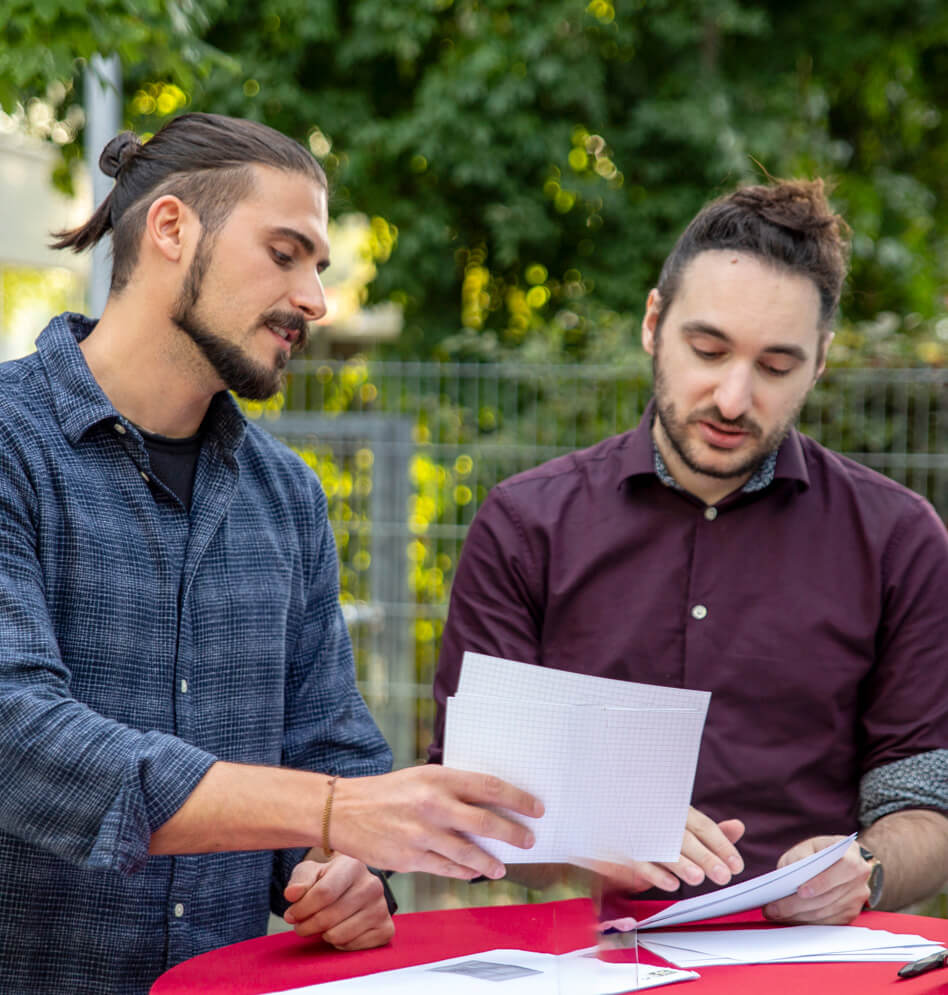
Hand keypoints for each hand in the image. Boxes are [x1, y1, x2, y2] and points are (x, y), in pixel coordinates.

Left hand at [283, 854, 393, 949]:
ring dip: (322, 935)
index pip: (324, 893)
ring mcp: (382, 907)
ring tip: (321, 926)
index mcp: (353, 865)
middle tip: (301, 925)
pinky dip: (340, 944)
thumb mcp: (310, 872)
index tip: (291, 915)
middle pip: (329, 917)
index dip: (301, 909)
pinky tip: (340, 930)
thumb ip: (299, 881)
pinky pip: (352, 947)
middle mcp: (372, 885)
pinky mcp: (386, 928)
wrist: (351, 888)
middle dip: (307, 926)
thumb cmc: (327, 880)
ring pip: (339, 935)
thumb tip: (292, 894)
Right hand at [331, 766, 542, 880]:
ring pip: (469, 853)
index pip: (488, 787)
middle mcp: (433, 805)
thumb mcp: (421, 778)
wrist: (343, 810)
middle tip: (529, 839)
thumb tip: (488, 804)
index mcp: (439, 778)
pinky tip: (474, 872)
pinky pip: (447, 868)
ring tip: (502, 867)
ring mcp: (422, 834)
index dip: (517, 799)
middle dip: (513, 832)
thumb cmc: (388, 792)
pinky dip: (465, 872)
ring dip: (491, 861)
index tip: (536, 808)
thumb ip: (452, 789)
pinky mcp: (410, 859)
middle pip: (486, 821)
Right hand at [579, 806, 744, 891]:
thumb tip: (738, 827)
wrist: (599, 823)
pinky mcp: (619, 847)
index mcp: (673, 809)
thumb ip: (706, 832)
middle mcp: (657, 817)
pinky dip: (656, 873)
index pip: (701, 824)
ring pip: (662, 847)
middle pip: (684, 836)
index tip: (737, 865)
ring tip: (699, 878)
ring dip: (681, 863)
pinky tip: (672, 883)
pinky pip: (639, 860)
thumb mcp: (677, 829)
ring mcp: (637, 831)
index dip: (721, 844)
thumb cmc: (646, 828)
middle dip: (706, 856)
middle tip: (723, 875)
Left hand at [763, 836, 869, 923]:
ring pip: (827, 912)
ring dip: (799, 916)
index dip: (822, 882)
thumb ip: (799, 856)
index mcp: (852, 853)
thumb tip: (791, 874)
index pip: (843, 868)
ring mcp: (857, 897)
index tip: (800, 891)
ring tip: (776, 913)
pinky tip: (790, 918)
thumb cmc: (817, 852)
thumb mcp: (807, 846)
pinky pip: (828, 922)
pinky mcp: (851, 913)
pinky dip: (807, 922)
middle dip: (798, 905)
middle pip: (830, 896)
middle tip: (774, 908)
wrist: (835, 861)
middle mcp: (860, 876)